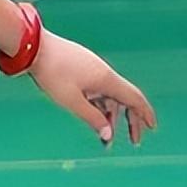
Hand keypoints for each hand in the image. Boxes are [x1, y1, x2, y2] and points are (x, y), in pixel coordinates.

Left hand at [27, 29, 157, 149]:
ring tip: (105, 135)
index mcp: (106, 79)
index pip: (134, 98)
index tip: (152, 128)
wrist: (33, 46)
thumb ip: (92, 119)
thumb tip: (108, 135)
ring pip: (109, 95)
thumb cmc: (52, 72)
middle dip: (130, 120)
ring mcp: (92, 68)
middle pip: (124, 98)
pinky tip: (94, 116)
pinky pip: (98, 88)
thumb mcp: (72, 101)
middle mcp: (103, 72)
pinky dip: (100, 104)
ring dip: (111, 115)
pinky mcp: (81, 66)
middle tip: (133, 140)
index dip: (145, 114)